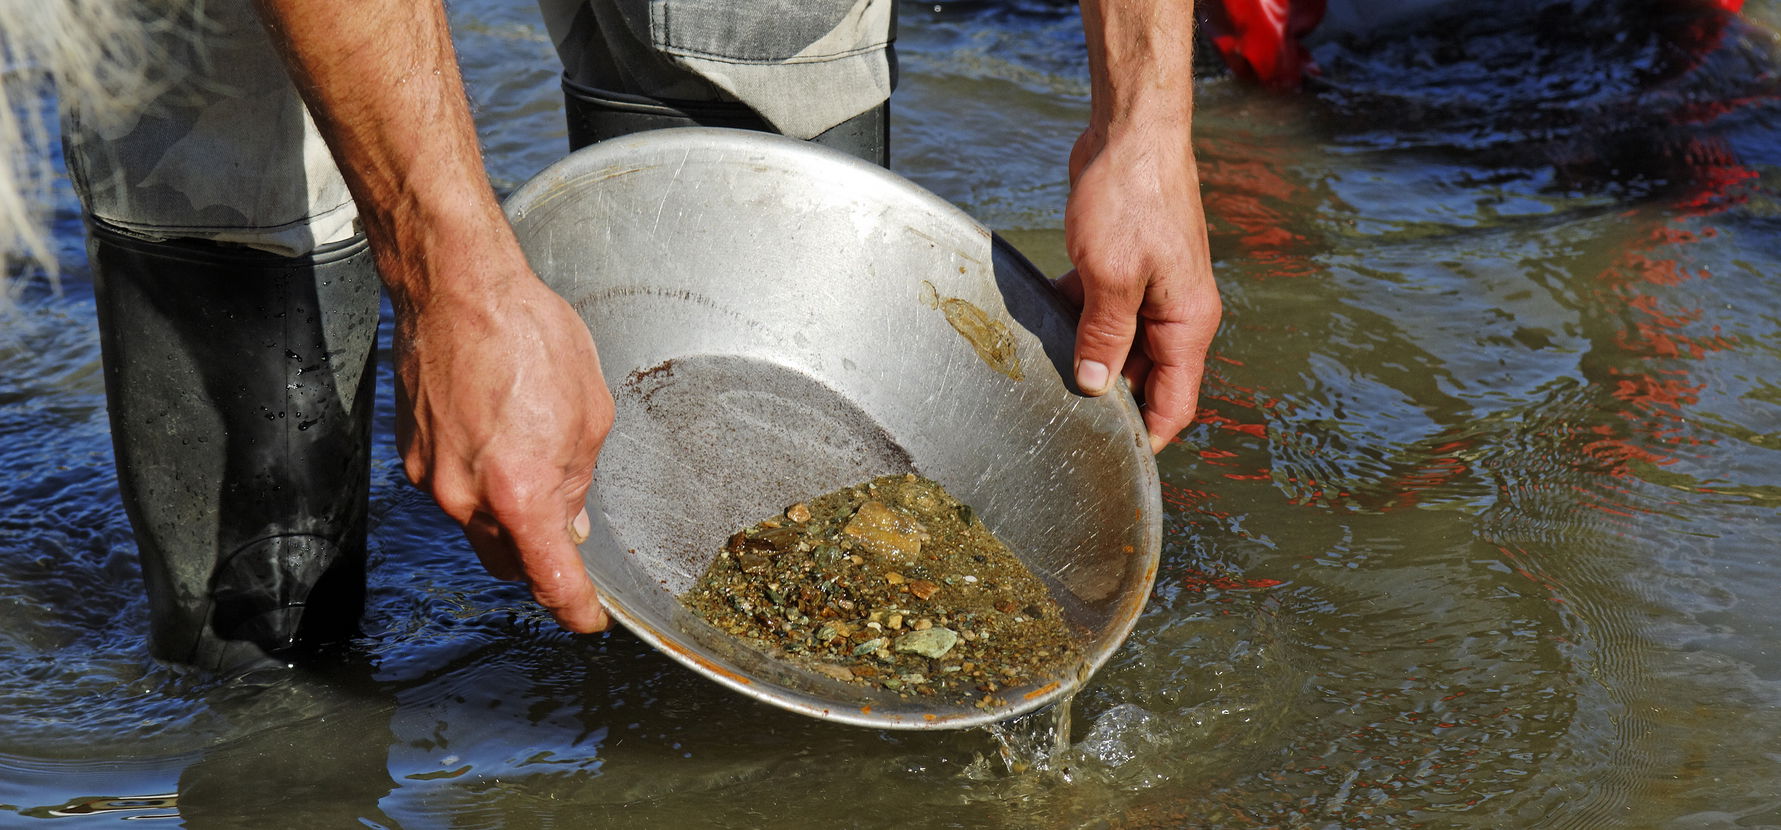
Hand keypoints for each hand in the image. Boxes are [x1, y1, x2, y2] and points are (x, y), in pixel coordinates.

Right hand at [391, 250, 614, 632]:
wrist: (457, 288)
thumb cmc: (526, 335)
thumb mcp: (588, 413)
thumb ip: (579, 479)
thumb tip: (570, 519)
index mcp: (520, 493)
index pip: (550, 579)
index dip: (574, 608)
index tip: (587, 619)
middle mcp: (467, 497)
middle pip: (508, 563)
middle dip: (540, 562)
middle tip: (570, 543)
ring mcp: (433, 479)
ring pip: (479, 529)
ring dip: (510, 519)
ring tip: (537, 469)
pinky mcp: (412, 456)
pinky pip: (455, 493)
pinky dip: (481, 486)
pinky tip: (502, 445)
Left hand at [1058, 123, 1220, 453]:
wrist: (1130, 130)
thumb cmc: (1133, 195)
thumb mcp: (1112, 276)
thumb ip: (1104, 335)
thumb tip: (1096, 387)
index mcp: (1187, 322)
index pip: (1176, 402)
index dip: (1147, 438)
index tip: (1110, 463)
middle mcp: (1174, 312)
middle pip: (1143, 377)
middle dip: (1104, 396)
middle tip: (1057, 414)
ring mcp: (1149, 290)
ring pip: (1115, 344)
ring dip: (1082, 354)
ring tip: (1041, 370)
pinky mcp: (1123, 268)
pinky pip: (1099, 311)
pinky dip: (1073, 318)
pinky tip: (1038, 320)